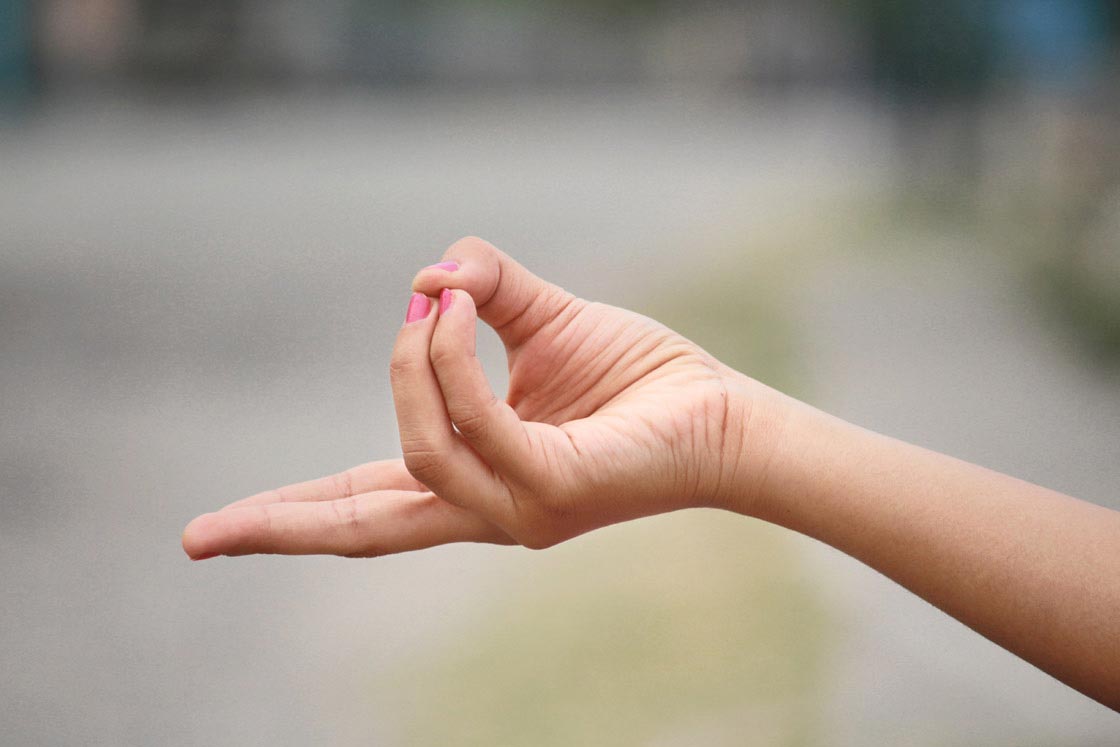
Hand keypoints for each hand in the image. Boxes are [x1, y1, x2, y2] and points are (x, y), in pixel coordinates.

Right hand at [181, 238, 787, 558]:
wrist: (721, 412)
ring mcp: (518, 509)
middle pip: (362, 529)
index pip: (367, 505)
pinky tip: (455, 310)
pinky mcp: (554, 490)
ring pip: (419, 452)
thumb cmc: (636, 378)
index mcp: (474, 478)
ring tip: (436, 304)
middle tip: (200, 539)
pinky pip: (475, 425)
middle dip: (280, 527)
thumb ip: (482, 293)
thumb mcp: (543, 322)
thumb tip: (424, 275)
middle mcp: (487, 508)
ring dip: (411, 364)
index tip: (222, 531)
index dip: (295, 513)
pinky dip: (450, 363)